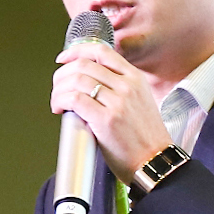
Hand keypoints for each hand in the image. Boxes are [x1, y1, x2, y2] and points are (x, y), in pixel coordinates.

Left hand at [53, 44, 172, 185]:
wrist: (156, 162)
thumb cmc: (146, 139)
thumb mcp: (140, 102)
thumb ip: (120, 89)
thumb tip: (89, 85)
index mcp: (136, 79)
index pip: (102, 51)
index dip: (77, 51)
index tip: (64, 59)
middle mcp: (127, 86)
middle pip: (84, 65)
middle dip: (62, 74)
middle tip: (58, 87)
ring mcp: (118, 102)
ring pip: (76, 80)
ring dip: (59, 90)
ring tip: (57, 102)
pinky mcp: (106, 119)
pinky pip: (74, 99)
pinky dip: (60, 101)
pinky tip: (59, 109)